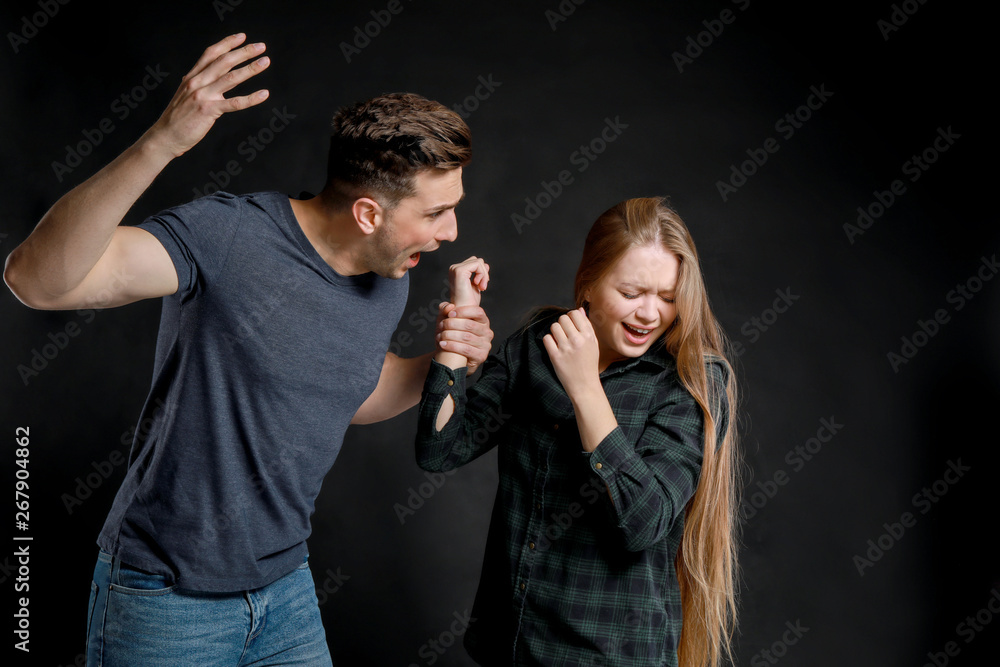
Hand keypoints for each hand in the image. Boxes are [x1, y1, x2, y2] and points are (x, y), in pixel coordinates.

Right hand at [148, 34, 270, 157]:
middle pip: (224, 61)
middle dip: (244, 52)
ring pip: (231, 77)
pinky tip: (264, 94)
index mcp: (192, 77)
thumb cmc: (178, 118)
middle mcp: (197, 82)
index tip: (243, 37)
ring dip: (251, 68)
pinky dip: (251, 98)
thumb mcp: (187, 95)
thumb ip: (201, 84)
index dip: (227, 43)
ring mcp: (203, 95)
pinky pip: (234, 103)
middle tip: (261, 46)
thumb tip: (218, 78)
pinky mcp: (209, 110)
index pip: (211, 54)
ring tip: (265, 62)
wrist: (165, 136)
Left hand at [436, 302, 493, 374]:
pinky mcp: (481, 356)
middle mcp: (487, 332)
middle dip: (452, 324)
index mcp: (483, 321)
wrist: (454, 359)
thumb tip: (449, 306)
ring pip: (467, 337)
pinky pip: (466, 349)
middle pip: (469, 325)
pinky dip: (452, 346)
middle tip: (441, 326)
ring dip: (450, 335)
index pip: (478, 312)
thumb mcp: (448, 321)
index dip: (463, 311)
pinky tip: (443, 344)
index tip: (450, 314)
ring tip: (440, 336)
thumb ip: (446, 310)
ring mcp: (485, 345)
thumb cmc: (453, 337)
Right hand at [448, 256, 489, 307]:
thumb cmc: (469, 303)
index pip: (474, 263)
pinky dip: (483, 275)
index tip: (482, 286)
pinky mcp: (459, 271)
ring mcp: (455, 269)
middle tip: (482, 287)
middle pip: (477, 260)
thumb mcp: (476, 285)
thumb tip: (485, 265)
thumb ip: (479, 274)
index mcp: (456, 271)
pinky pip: (478, 264)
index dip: (482, 273)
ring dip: (484, 275)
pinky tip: (479, 285)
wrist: (464, 314)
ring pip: (479, 261)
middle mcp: (454, 268)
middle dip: (483, 273)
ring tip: (481, 287)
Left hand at [542, 308, 601, 396]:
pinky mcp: (555, 356)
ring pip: (554, 327)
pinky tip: (554, 347)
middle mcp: (577, 340)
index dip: (571, 318)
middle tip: (564, 334)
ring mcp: (566, 348)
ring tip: (559, 340)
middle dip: (562, 324)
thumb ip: (587, 326)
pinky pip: (546, 338)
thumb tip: (579, 310)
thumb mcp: (593, 344)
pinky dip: (549, 341)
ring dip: (555, 332)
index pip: (574, 314)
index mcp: (588, 335)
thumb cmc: (589, 363)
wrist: (584, 385)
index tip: (571, 325)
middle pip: (562, 318)